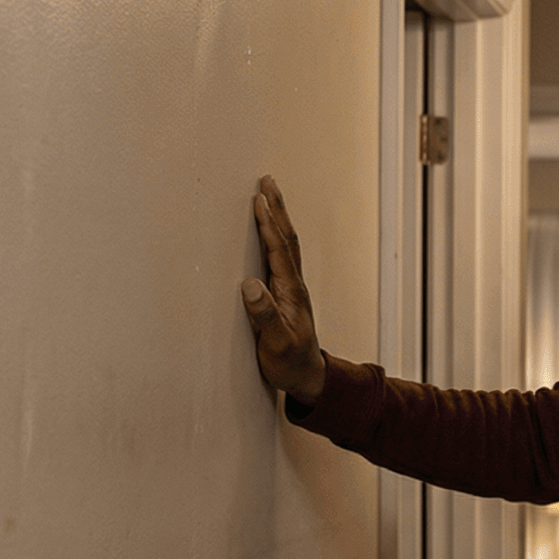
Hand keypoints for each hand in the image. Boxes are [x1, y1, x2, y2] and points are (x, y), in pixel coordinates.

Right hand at [240, 175, 326, 403]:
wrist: (308, 377)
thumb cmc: (289, 362)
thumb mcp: (276, 343)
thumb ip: (264, 315)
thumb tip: (250, 285)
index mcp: (290, 291)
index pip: (279, 250)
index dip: (269, 224)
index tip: (259, 199)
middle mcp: (293, 285)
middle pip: (286, 239)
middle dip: (277, 209)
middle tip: (268, 181)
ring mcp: (291, 288)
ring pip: (285, 245)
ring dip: (277, 218)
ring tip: (268, 195)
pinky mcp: (286, 294)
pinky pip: (281, 256)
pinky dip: (274, 236)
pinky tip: (270, 231)